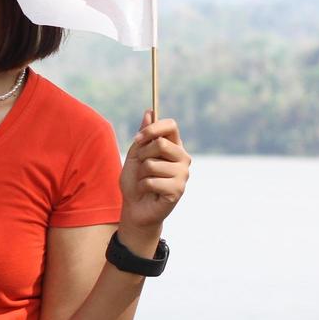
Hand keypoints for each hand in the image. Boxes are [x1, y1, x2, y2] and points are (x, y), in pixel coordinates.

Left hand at [119, 110, 190, 232]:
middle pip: (161, 143)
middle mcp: (183, 158)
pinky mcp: (178, 190)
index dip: (152, 129)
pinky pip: (151, 181)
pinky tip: (149, 192)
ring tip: (146, 182)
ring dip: (141, 174)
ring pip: (153, 164)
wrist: (135, 208)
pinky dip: (143, 187)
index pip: (171, 125)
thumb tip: (149, 111)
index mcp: (174, 146)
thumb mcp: (135, 155)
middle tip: (141, 167)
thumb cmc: (135, 181)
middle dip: (143, 155)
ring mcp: (183, 175)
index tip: (137, 139)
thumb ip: (143, 135)